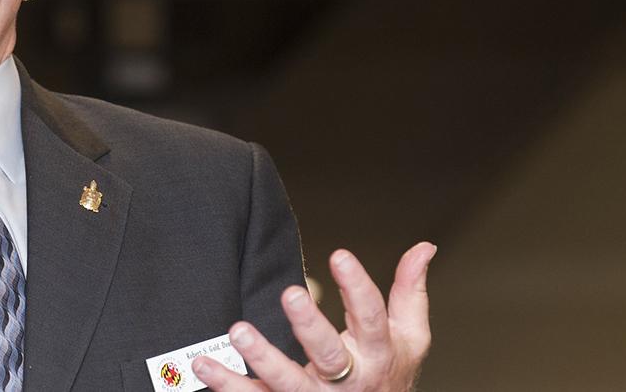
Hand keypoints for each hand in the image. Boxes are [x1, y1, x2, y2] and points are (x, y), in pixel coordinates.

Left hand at [192, 242, 435, 391]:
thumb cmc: (390, 377)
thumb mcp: (409, 338)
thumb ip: (410, 293)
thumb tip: (423, 247)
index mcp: (377, 355)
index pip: (370, 318)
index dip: (358, 287)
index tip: (340, 255)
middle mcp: (348, 381)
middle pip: (329, 355)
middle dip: (309, 326)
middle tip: (290, 293)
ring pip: (287, 383)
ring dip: (262, 357)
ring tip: (238, 330)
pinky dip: (228, 385)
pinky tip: (203, 365)